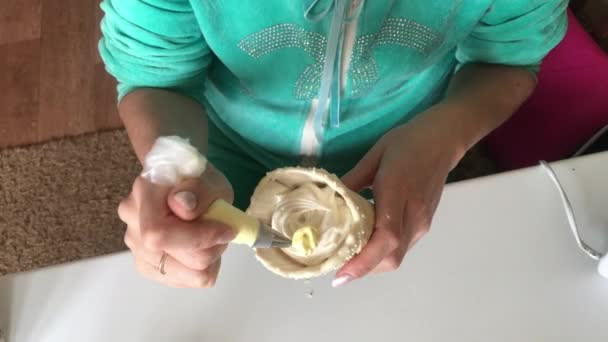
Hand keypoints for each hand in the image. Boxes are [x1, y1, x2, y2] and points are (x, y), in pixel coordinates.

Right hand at [118, 163, 234, 287]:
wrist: (190, 189)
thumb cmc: (200, 181)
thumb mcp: (210, 179)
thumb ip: (199, 190)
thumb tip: (183, 207)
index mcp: (144, 192)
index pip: (158, 232)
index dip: (196, 238)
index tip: (226, 230)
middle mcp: (132, 220)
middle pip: (169, 257)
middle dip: (208, 250)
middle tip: (225, 232)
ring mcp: (135, 245)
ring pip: (178, 273)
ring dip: (206, 261)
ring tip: (212, 239)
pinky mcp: (145, 264)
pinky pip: (179, 280)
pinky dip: (198, 270)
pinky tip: (201, 249)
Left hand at [333, 105, 465, 286]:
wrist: (444, 139)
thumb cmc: (407, 142)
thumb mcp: (374, 155)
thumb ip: (351, 181)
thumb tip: (328, 202)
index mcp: (398, 191)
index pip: (386, 238)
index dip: (363, 261)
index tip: (340, 275)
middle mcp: (414, 214)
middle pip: (391, 257)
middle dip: (362, 269)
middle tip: (335, 269)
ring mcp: (422, 222)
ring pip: (396, 257)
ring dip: (370, 264)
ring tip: (345, 259)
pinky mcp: (424, 225)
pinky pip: (401, 248)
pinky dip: (380, 254)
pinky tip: (364, 245)